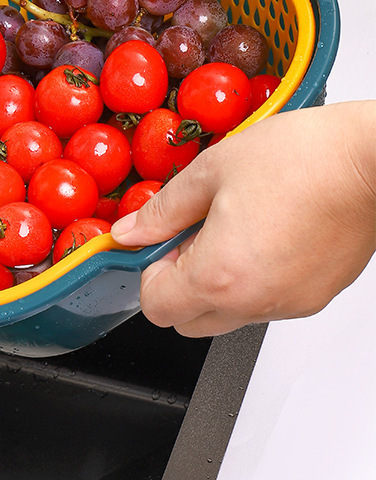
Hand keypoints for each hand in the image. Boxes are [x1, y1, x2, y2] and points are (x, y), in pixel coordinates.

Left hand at [111, 101, 375, 336]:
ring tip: (230, 228)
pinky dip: (251, 281)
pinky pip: (265, 304)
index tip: (160, 242)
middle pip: (188, 321)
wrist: (368, 159)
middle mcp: (255, 301)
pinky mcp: (315, 298)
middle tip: (190, 235)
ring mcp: (289, 304)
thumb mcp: (210, 172)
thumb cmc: (298, 158)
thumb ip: (161, 211)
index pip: (156, 308)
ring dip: (215, 283)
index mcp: (219, 274)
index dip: (148, 273)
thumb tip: (129, 233)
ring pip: (228, 315)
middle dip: (177, 285)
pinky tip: (260, 235)